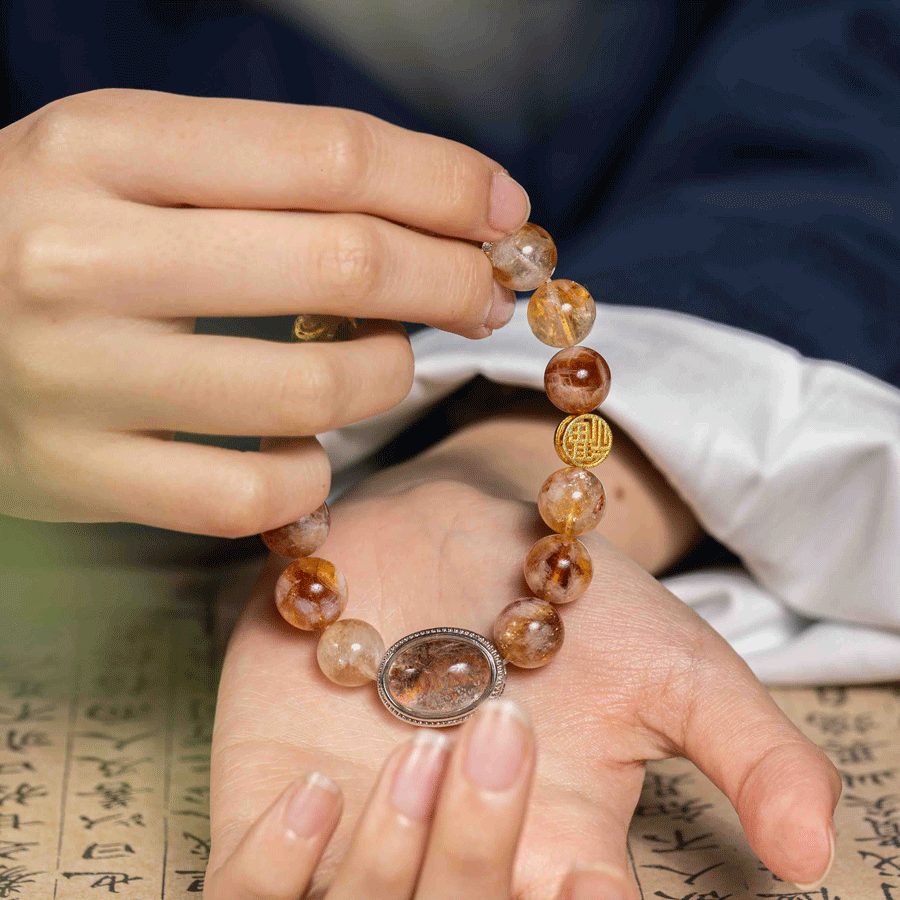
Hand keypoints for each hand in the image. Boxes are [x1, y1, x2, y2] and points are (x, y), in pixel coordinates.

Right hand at [0, 89, 525, 532]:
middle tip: (485, 295)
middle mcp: (79, 256)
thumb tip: (441, 208)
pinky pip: (249, 497)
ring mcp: (74, 378)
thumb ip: (265, 175)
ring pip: (311, 394)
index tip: (507, 215)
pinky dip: (307, 475)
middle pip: (343, 262)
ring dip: (385, 377)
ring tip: (385, 363)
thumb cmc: (44, 234)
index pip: (329, 155)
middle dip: (451, 281)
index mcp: (100, 144)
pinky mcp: (77, 478)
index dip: (446, 185)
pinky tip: (303, 450)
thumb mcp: (129, 163)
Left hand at [208, 428, 840, 897]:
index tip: (586, 868)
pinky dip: (271, 870)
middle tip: (502, 736)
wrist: (452, 525)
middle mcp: (453, 866)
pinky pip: (244, 890)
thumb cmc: (567, 598)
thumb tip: (815, 854)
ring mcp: (355, 841)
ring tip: (422, 743)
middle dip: (475, 864)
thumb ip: (750, 750)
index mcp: (554, 861)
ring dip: (389, 868)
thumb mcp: (676, 664)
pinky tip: (316, 786)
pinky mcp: (272, 799)